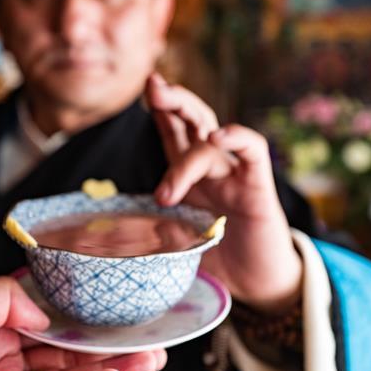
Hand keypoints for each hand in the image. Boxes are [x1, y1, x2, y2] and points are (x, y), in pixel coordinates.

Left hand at [0, 277, 166, 370]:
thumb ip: (9, 297)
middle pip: (66, 354)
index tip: (114, 312)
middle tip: (148, 340)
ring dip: (112, 370)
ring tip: (148, 360)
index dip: (81, 319)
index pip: (46, 324)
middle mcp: (1, 365)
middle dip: (108, 347)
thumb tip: (45, 313)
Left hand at [146, 73, 302, 313]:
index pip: (173, 132)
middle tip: (152, 87)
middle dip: (172, 99)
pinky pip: (252, 151)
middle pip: (193, 119)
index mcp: (191, 176)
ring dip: (189, 133)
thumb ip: (151, 231)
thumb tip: (112, 240)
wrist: (258, 284)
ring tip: (165, 156)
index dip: (159, 110)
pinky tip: (219, 136)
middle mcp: (213, 167)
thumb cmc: (218, 261)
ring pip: (212, 132)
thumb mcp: (174, 242)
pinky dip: (237, 138)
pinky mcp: (258, 187)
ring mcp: (235, 174)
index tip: (142, 90)